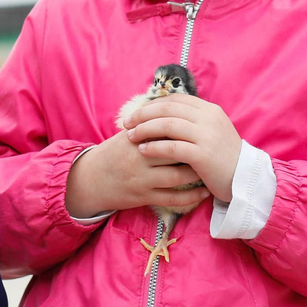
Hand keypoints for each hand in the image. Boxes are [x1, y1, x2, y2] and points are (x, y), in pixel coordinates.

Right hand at [65, 127, 209, 218]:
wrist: (91, 179)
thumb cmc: (115, 153)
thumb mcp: (128, 134)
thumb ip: (151, 123)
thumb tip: (180, 108)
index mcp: (136, 137)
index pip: (166, 130)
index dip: (187, 129)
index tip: (205, 128)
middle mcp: (139, 157)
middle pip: (175, 152)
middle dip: (196, 151)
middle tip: (214, 149)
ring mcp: (142, 178)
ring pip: (177, 177)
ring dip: (197, 174)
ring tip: (210, 169)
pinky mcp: (143, 197)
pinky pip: (172, 199)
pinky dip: (191, 197)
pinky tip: (204, 192)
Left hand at [122, 94, 242, 202]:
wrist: (244, 178)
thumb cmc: (223, 157)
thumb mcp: (212, 132)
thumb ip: (193, 121)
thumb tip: (163, 115)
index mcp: (210, 110)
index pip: (175, 99)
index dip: (153, 104)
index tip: (137, 113)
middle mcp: (209, 118)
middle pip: (168, 109)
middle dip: (143, 114)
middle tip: (127, 123)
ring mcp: (207, 136)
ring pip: (167, 125)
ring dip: (145, 129)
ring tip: (131, 136)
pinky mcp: (203, 155)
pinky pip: (172, 147)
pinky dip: (155, 146)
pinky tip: (143, 150)